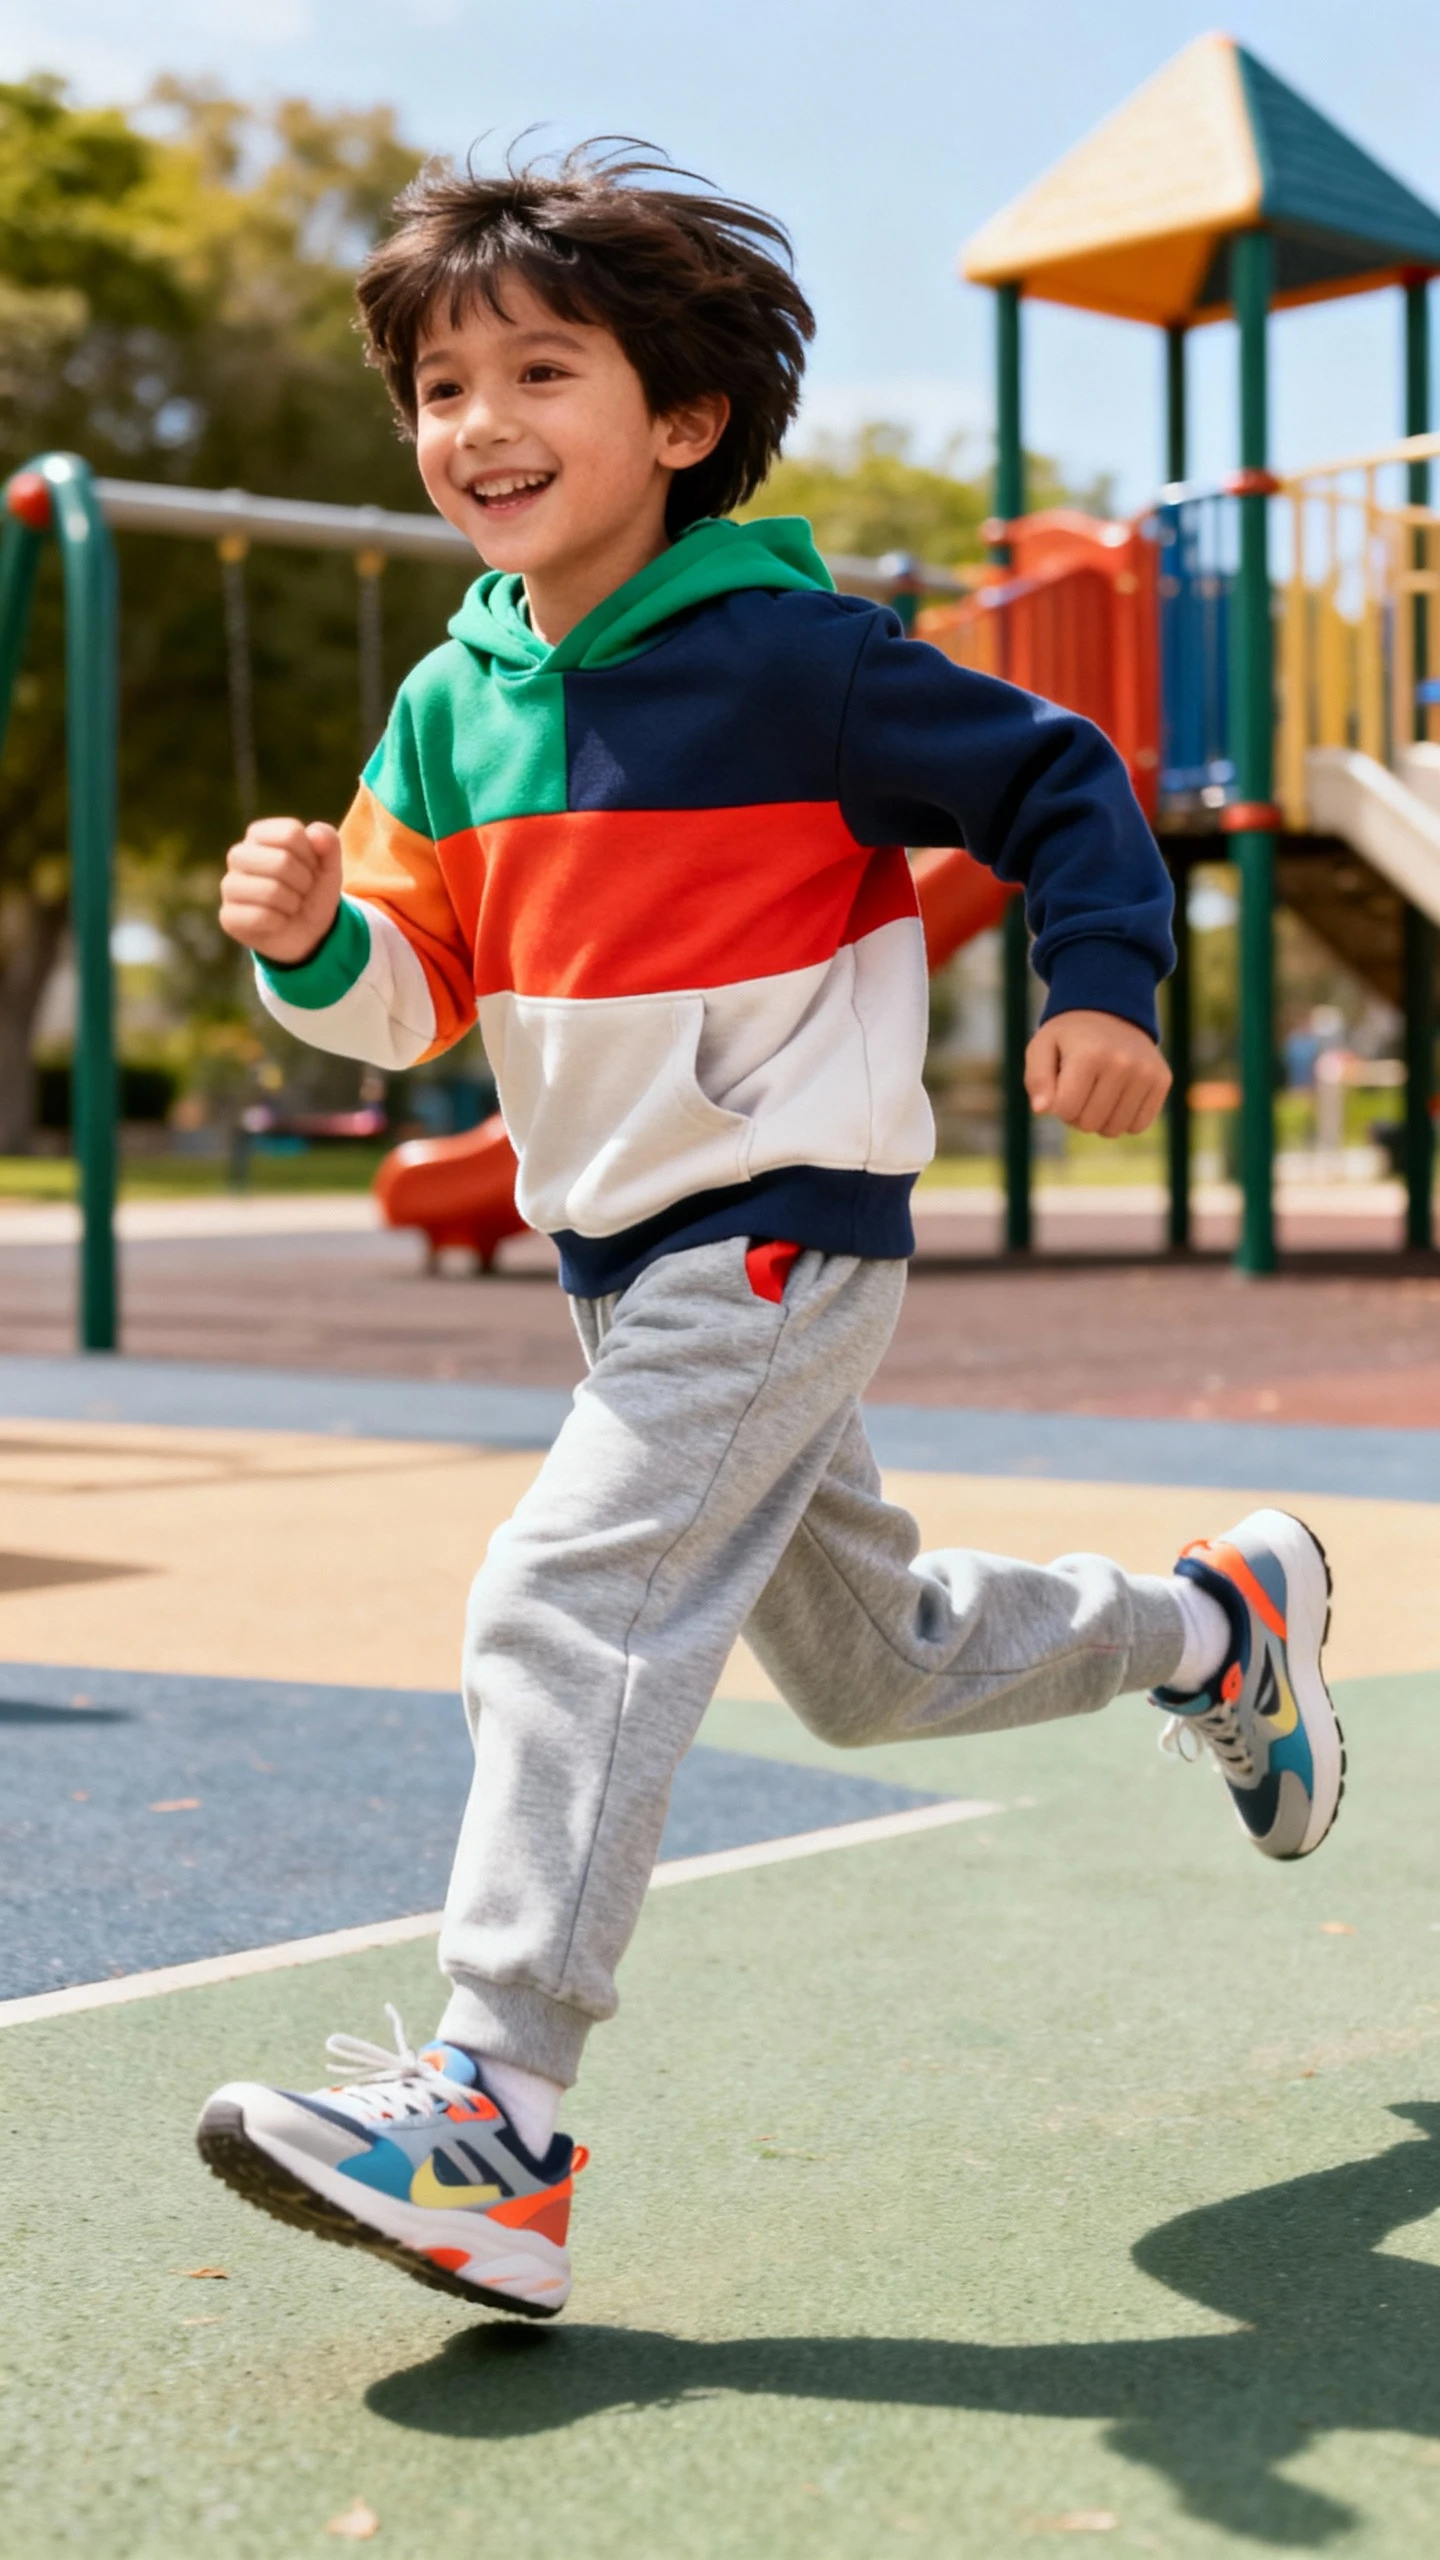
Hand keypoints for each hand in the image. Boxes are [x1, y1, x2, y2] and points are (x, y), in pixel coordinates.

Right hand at [219, 818, 341, 964]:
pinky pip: (261, 917)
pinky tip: (277, 921)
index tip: (310, 868)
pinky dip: (280, 922)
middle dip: (303, 881)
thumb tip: (314, 833)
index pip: (291, 833)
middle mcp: (238, 855)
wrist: (308, 931)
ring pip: (271, 890)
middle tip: (302, 890)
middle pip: (281, 861)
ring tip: (290, 905)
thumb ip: (328, 841)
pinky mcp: (228, 916)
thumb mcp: (329, 865)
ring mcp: (229, 886)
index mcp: (259, 834)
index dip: (310, 855)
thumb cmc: (313, 891)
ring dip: (293, 903)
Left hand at [1025, 1008, 1171, 1135]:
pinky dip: (1123, 1120)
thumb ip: (1036, 1079)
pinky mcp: (1162, 1080)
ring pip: (1114, 1129)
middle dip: (1077, 1115)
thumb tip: (1042, 1110)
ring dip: (1100, 1120)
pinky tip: (1117, 1098)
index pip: (1065, 1110)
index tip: (1061, 1087)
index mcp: (1088, 1055)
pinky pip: (1139, 1126)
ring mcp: (1146, 1073)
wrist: (1111, 1012)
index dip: (1057, 1105)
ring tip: (1097, 1094)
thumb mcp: (1041, 1048)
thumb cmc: (1070, 1038)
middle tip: (1079, 1090)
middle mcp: (1122, 1063)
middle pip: (1089, 1124)